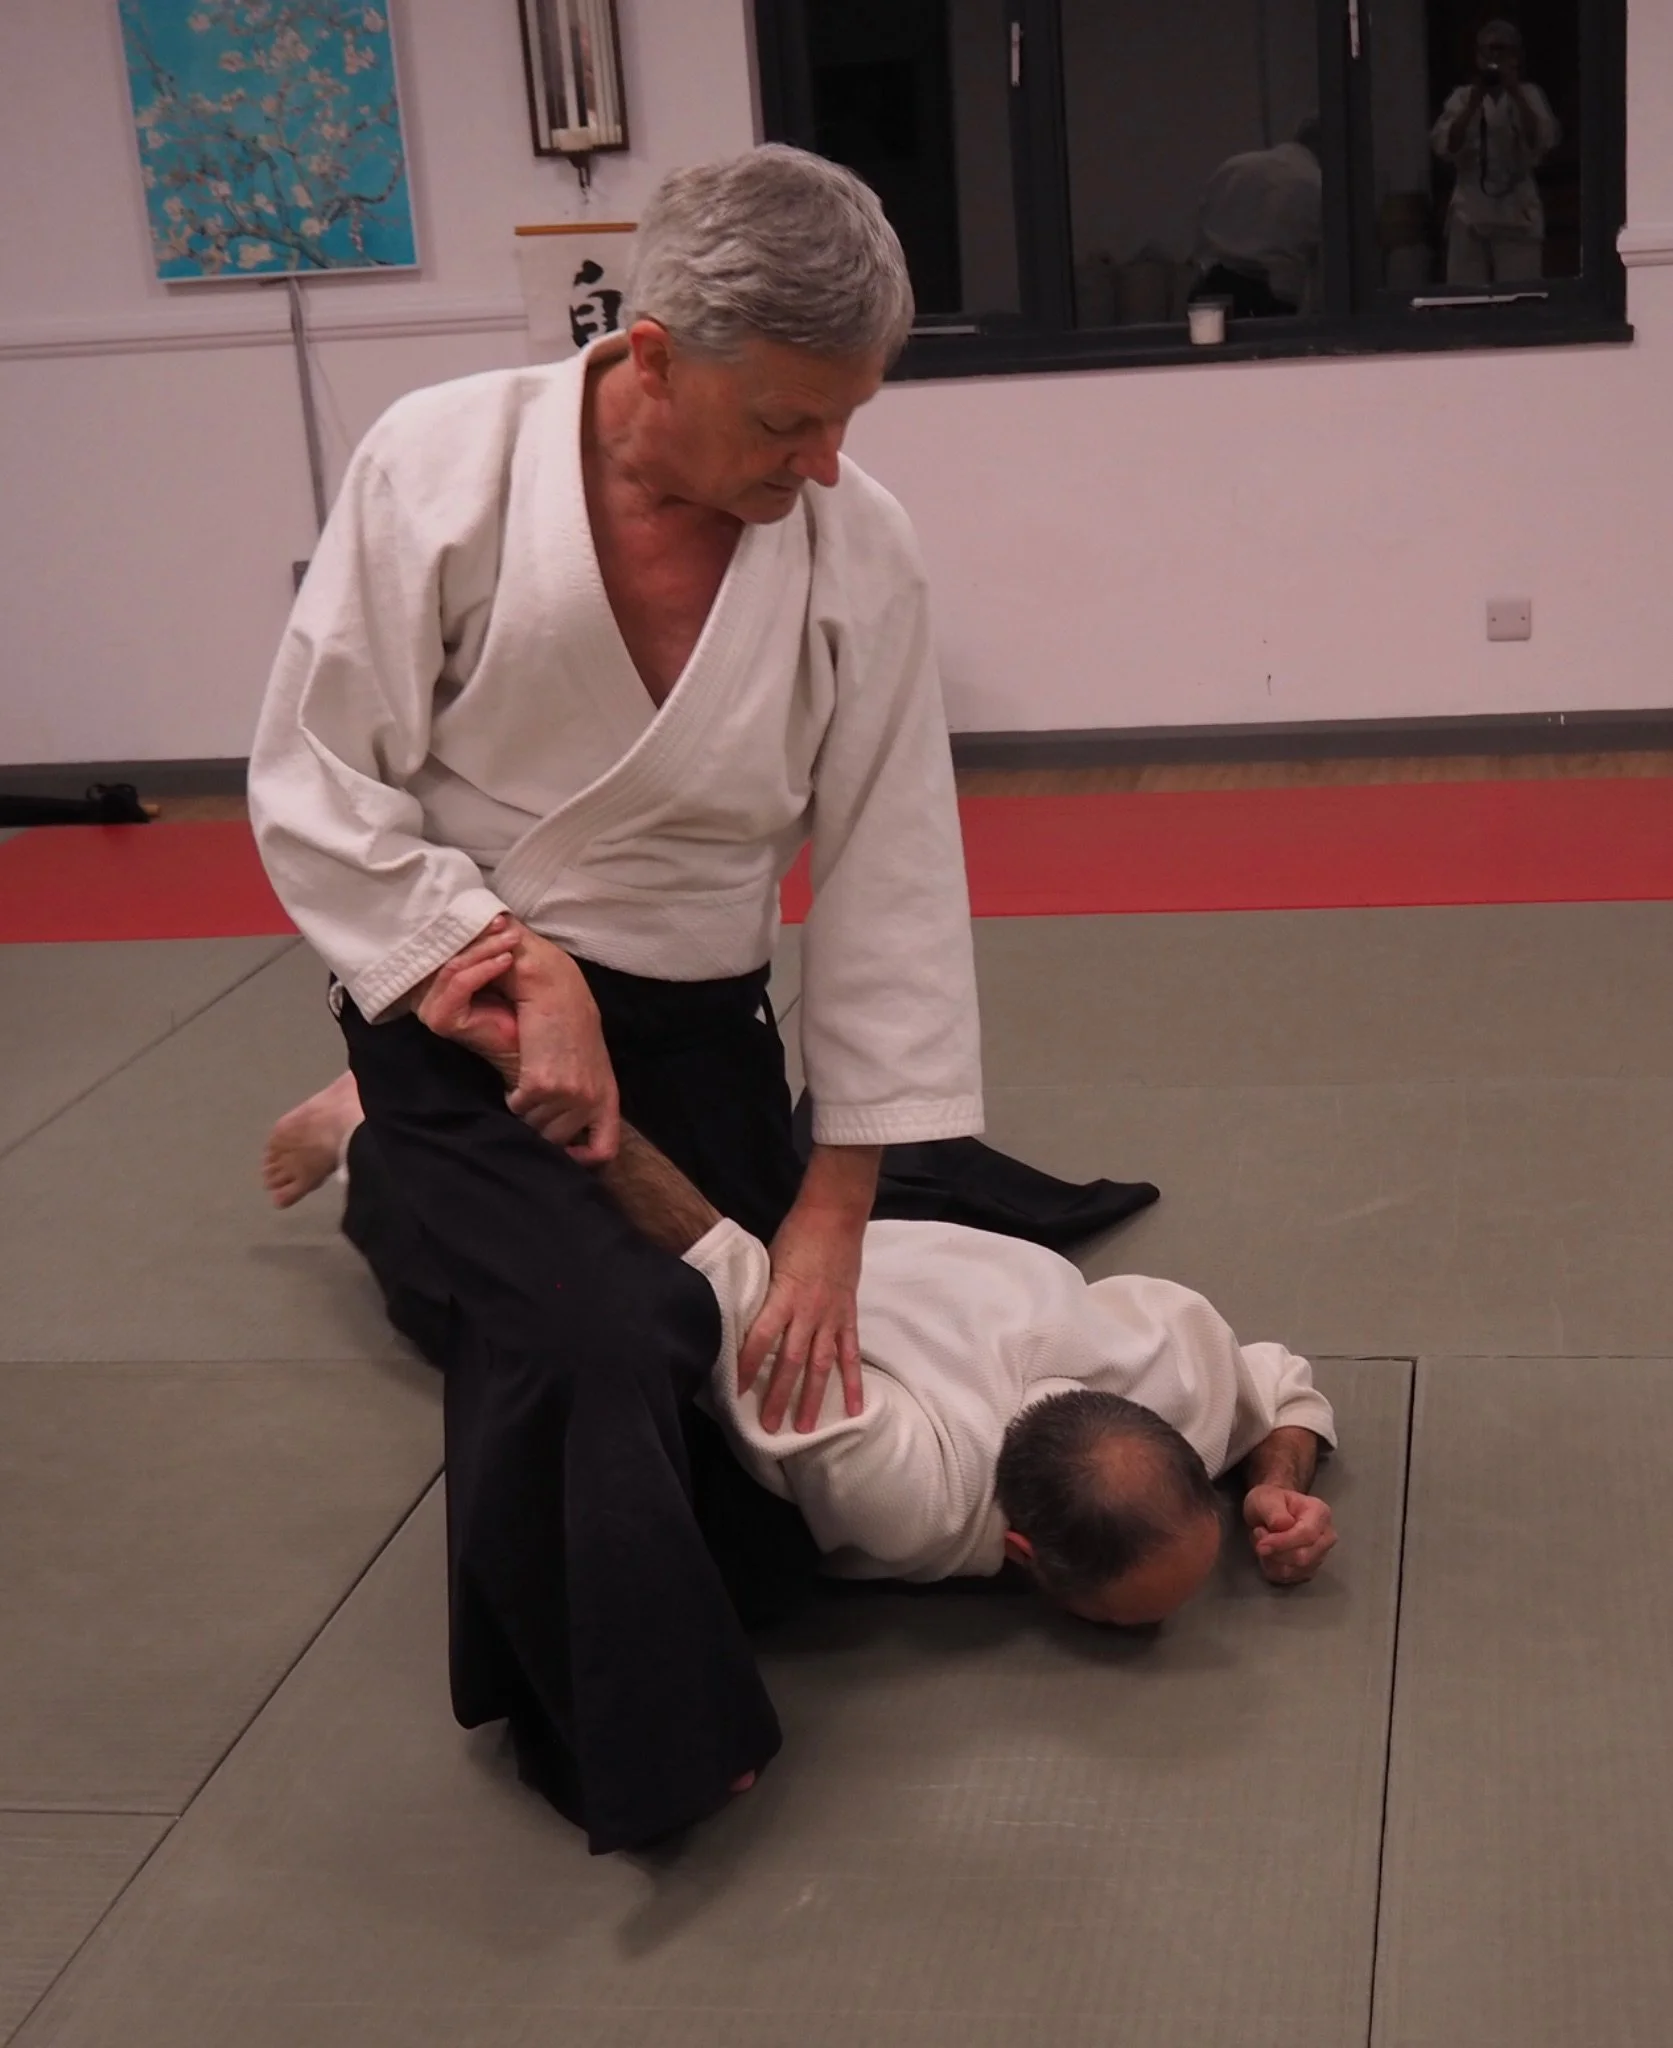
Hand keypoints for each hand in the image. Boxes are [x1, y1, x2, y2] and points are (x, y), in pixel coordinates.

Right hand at [415, 921, 519, 1082]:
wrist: (532, 1040)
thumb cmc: (518, 997)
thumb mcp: (501, 956)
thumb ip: (486, 935)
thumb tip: (483, 904)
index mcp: (435, 971)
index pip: (443, 939)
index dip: (468, 923)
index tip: (498, 913)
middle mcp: (425, 987)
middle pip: (446, 950)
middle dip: (477, 934)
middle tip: (505, 923)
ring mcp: (429, 1004)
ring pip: (453, 964)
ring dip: (485, 949)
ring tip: (511, 941)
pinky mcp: (440, 1018)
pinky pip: (459, 984)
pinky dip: (484, 969)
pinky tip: (506, 961)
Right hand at [499, 924, 620, 1164]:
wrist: (557, 991)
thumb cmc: (569, 1028)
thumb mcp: (588, 1067)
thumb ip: (584, 1099)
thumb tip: (569, 1142)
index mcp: (607, 1097)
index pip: (603, 1149)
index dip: (582, 1160)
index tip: (564, 1156)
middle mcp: (591, 1100)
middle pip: (556, 1140)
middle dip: (542, 1123)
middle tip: (537, 1099)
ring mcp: (568, 1094)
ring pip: (534, 1124)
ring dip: (526, 1108)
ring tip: (530, 1081)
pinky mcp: (542, 1085)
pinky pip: (517, 1105)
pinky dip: (513, 1094)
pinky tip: (519, 1075)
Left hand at [737, 1204, 864, 1434]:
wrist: (834, 1216)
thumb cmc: (795, 1235)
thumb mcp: (768, 1262)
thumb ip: (762, 1295)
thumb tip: (743, 1323)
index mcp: (782, 1295)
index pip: (760, 1337)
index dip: (747, 1365)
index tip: (735, 1390)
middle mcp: (807, 1311)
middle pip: (790, 1360)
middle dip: (779, 1395)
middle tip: (769, 1427)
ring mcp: (831, 1316)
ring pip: (820, 1364)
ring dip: (812, 1397)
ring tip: (804, 1428)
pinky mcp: (848, 1315)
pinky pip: (850, 1353)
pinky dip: (852, 1381)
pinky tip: (852, 1407)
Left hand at [1243, 1486, 1336, 1584]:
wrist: (1272, 1512)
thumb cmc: (1271, 1501)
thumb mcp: (1266, 1498)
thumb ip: (1274, 1512)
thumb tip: (1282, 1526)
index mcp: (1320, 1513)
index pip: (1307, 1534)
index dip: (1283, 1542)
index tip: (1261, 1544)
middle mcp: (1326, 1537)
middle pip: (1303, 1557)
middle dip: (1275, 1551)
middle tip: (1258, 1533)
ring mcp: (1319, 1556)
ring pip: (1294, 1570)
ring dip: (1270, 1559)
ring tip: (1262, 1540)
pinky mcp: (1308, 1570)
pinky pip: (1287, 1578)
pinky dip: (1271, 1568)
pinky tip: (1267, 1553)